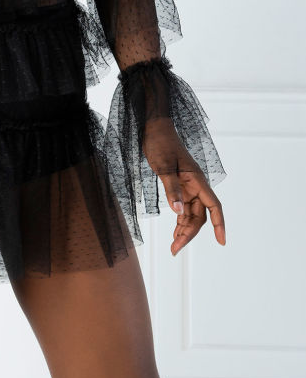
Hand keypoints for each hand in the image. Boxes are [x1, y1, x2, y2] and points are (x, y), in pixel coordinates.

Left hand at [142, 117, 225, 256]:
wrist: (154, 128)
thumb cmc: (160, 143)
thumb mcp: (163, 166)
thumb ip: (171, 189)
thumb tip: (178, 212)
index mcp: (197, 180)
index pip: (214, 206)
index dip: (220, 224)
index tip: (222, 242)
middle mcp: (195, 185)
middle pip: (199, 215)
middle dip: (189, 234)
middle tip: (175, 249)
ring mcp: (188, 186)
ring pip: (191, 214)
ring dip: (184, 230)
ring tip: (174, 246)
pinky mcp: (179, 185)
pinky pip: (183, 207)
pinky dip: (179, 220)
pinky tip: (175, 231)